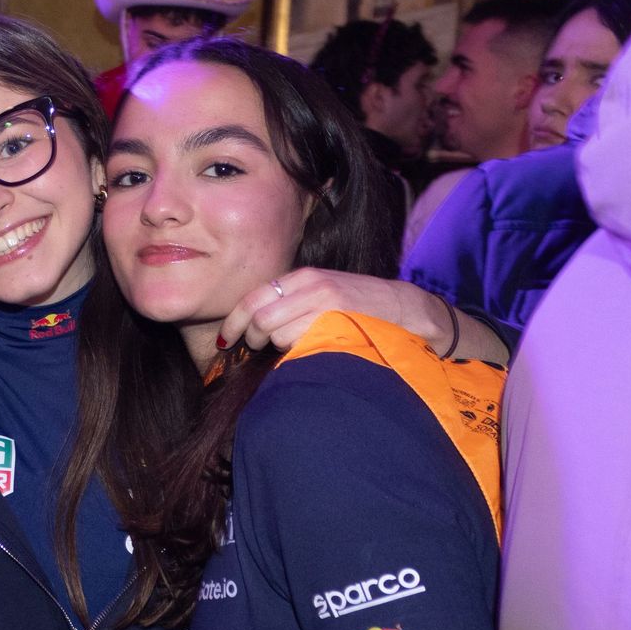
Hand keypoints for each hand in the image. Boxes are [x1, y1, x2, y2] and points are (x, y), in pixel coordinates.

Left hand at [219, 268, 505, 363]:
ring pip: (277, 332)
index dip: (234, 321)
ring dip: (277, 346)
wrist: (404, 310)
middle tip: (255, 349)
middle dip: (252, 338)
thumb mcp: (321, 295)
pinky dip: (296, 352)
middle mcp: (310, 286)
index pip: (253, 297)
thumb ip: (289, 304)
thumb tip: (252, 327)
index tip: (226, 339)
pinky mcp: (336, 321)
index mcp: (302, 277)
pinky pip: (298, 342)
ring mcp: (324, 304)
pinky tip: (308, 350)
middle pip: (260, 317)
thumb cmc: (358, 308)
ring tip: (294, 346)